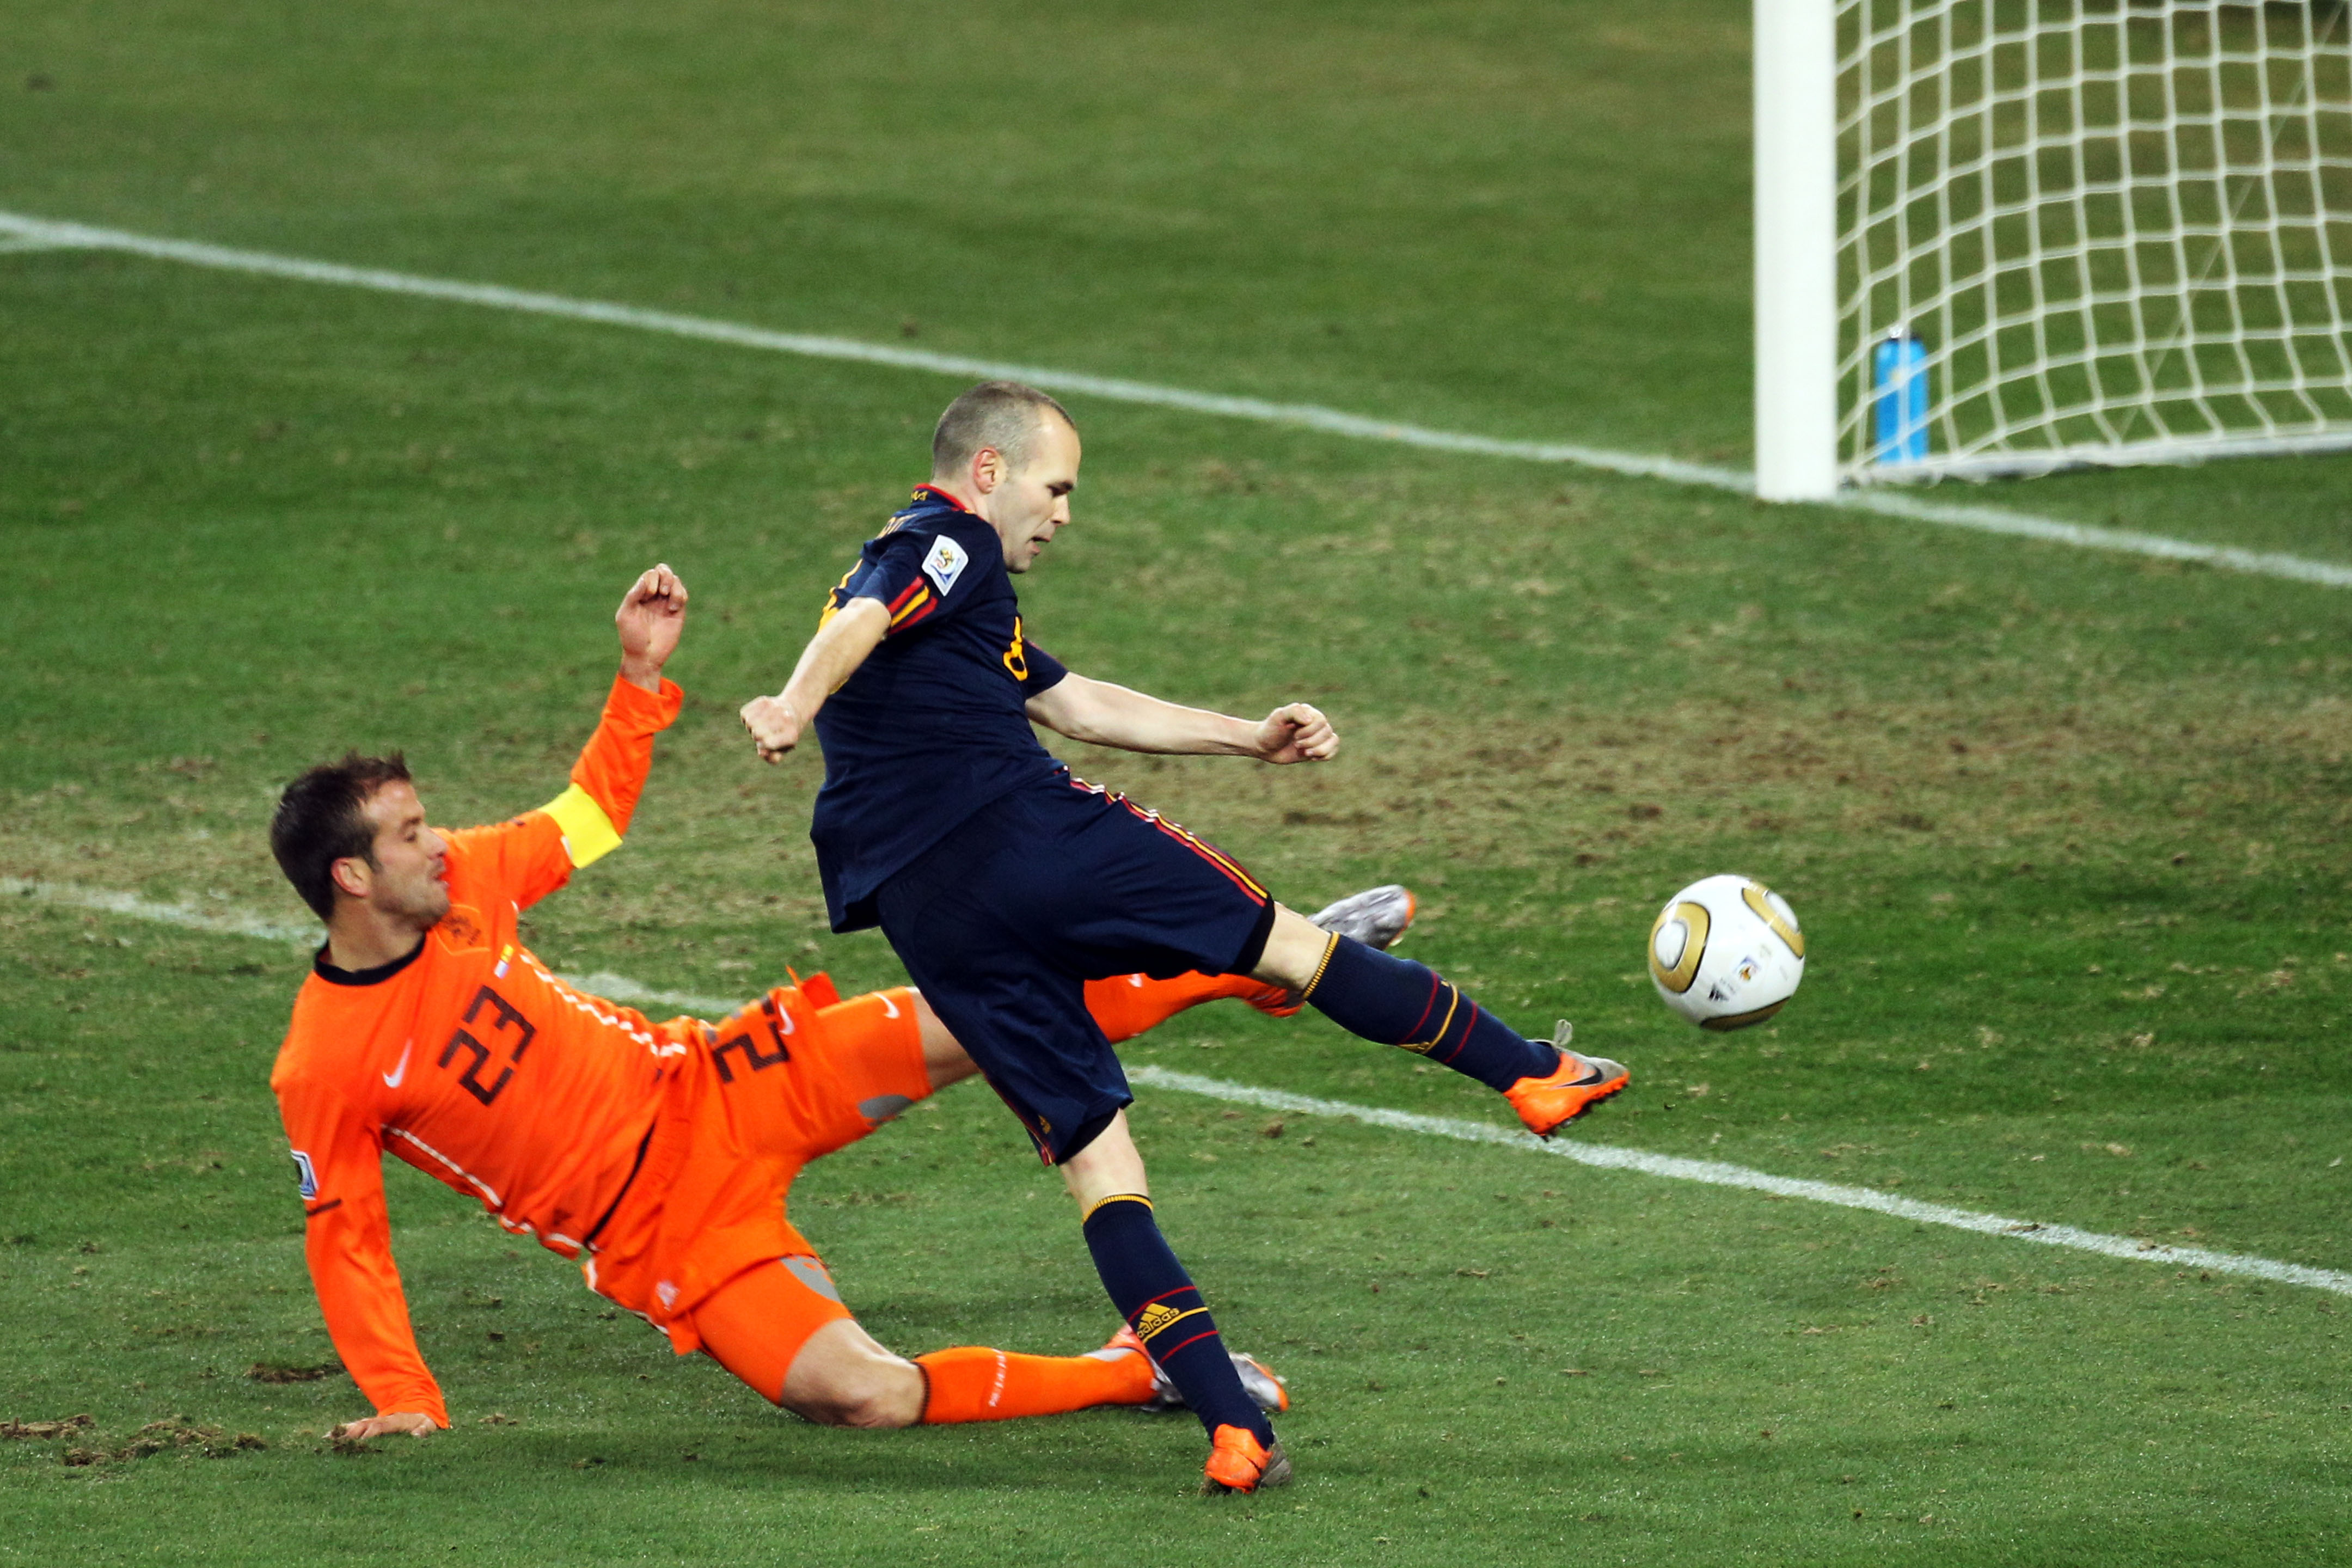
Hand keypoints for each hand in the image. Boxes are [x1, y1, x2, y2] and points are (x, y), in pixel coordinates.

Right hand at [328, 1411, 437, 1441]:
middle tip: (340, 1439)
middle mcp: (381, 1421)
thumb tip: (417, 1435)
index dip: (373, 1431)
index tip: (364, 1438)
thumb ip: (423, 1429)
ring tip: (328, 1439)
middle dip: (353, 1432)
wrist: (416, 1409)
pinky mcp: (367, 1428)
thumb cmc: (422, 1421)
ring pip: (356, 1426)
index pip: (382, 1426)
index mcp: (395, 1421)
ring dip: (343, 1432)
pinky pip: (353, 1429)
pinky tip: (327, 1439)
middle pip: (364, 1425)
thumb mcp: (427, 1424)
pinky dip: (341, 1432)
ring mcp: (373, 1423)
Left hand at [617, 564, 687, 690]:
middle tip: (660, 592)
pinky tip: (673, 608)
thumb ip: (633, 595)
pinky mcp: (678, 611)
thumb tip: (646, 579)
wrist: (645, 656)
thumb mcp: (625, 614)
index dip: (651, 579)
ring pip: (675, 580)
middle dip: (664, 576)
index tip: (648, 595)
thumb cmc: (631, 637)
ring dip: (673, 585)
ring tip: (668, 599)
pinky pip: (683, 594)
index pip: (649, 574)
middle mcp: (654, 596)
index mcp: (640, 594)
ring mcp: (667, 603)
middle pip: (663, 571)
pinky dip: (680, 595)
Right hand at [740, 694, 803, 762]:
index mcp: (791, 734)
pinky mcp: (764, 700)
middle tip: (765, 734)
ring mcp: (775, 707)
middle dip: (757, 737)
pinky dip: (747, 717)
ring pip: (749, 722)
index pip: (768, 743)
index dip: (763, 746)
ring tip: (761, 725)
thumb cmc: (786, 735)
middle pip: (757, 733)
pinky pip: (745, 713)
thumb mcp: (784, 749)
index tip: (767, 743)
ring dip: (751, 727)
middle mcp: (785, 719)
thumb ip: (773, 757)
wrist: (794, 710)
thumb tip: (762, 753)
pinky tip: (758, 717)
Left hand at [1255, 703, 1337, 763]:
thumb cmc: (1270, 730)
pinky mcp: (1317, 748)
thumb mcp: (1278, 717)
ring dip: (1320, 750)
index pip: (1321, 720)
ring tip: (1305, 753)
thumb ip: (1293, 712)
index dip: (1310, 731)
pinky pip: (1333, 750)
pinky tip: (1312, 758)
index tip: (1294, 736)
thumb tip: (1310, 720)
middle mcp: (1315, 723)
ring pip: (1334, 740)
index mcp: (1308, 712)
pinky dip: (1326, 755)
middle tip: (1295, 744)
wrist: (1264, 746)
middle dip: (1312, 742)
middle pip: (1327, 731)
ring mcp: (1317, 736)